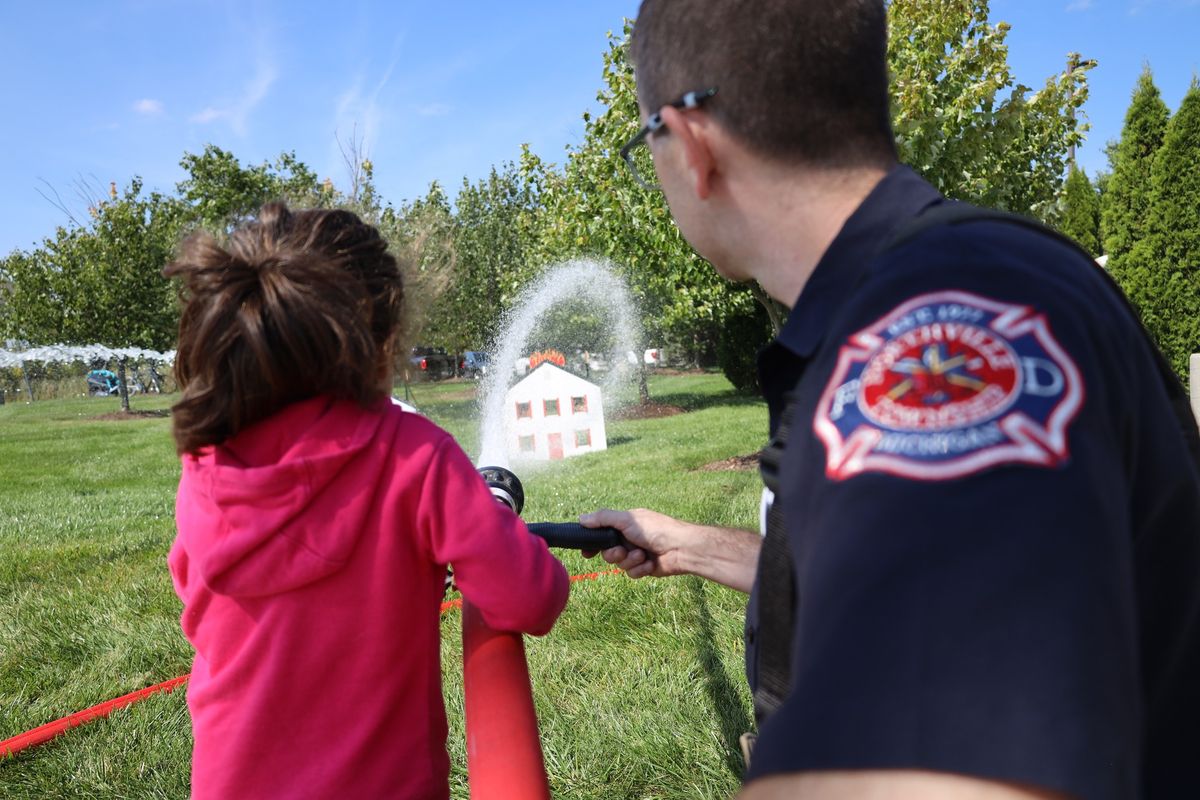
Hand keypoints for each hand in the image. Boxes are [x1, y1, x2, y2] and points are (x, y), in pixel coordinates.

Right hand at [578, 508, 692, 578]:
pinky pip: (631, 573)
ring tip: (642, 555)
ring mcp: (636, 554)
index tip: (586, 552)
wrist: (681, 548)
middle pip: (607, 552)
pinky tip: (650, 563)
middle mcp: (629, 539)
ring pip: (619, 564)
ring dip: (629, 561)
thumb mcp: (627, 520)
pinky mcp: (644, 568)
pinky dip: (640, 569)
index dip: (592, 543)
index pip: (601, 533)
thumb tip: (581, 518)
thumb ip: (603, 519)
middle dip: (614, 554)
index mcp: (625, 525)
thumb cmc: (656, 529)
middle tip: (622, 551)